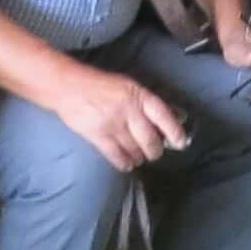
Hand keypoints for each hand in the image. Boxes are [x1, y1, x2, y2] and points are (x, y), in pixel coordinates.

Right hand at [48, 59, 189, 173]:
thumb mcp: (127, 86)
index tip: (181, 143)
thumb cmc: (100, 85)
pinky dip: (125, 163)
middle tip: (155, 153)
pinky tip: (127, 164)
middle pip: (150, 139)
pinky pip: (116, 156)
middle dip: (155, 150)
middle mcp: (128, 110)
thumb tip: (166, 120)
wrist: (68, 86)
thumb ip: (145, 102)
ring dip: (140, 157)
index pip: (163, 115)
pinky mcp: (97, 136)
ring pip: (135, 150)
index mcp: (138, 95)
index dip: (175, 131)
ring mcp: (113, 124)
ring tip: (140, 157)